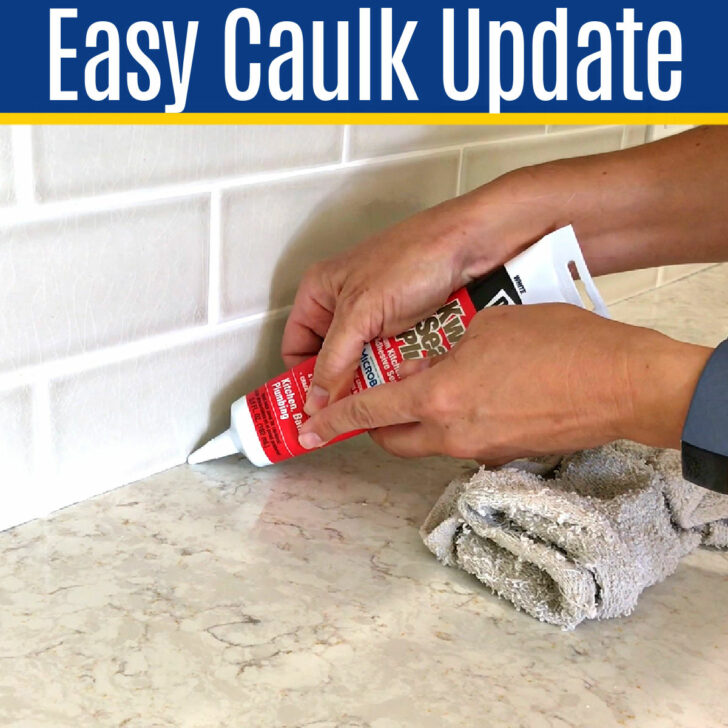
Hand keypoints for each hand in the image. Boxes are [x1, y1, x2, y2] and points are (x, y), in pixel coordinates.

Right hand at [281, 173, 569, 413]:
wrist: (471, 245)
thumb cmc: (413, 258)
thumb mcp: (362, 313)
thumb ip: (334, 360)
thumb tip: (315, 402)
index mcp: (319, 292)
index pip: (295, 346)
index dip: (301, 379)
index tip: (313, 411)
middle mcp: (344, 305)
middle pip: (330, 359)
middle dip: (341, 384)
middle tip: (350, 412)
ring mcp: (375, 315)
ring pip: (362, 363)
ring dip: (371, 378)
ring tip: (383, 393)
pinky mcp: (404, 324)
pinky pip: (390, 357)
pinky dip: (394, 369)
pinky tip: (404, 377)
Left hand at [297, 304, 710, 462]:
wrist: (622, 382)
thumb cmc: (559, 344)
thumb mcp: (490, 327)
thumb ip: (445, 350)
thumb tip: (426, 364)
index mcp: (441, 396)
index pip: (370, 410)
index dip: (334, 419)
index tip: (309, 427)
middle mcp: (453, 432)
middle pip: (393, 439)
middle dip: (375, 425)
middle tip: (373, 401)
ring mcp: (482, 449)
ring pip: (428, 443)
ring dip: (416, 423)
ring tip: (430, 388)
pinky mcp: (507, 454)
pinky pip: (463, 443)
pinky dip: (452, 425)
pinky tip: (474, 396)